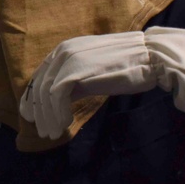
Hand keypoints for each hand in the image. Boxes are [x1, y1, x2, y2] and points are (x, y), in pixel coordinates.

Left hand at [19, 31, 156, 139]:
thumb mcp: (92, 74)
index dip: (33, 100)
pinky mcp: (75, 70)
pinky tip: (66, 124)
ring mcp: (67, 59)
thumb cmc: (127, 67)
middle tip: (44, 132)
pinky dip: (58, 113)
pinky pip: (56, 96)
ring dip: (48, 117)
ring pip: (45, 94)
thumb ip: (74, 84)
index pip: (40, 77)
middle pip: (39, 87)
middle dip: (39, 113)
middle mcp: (62, 51)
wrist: (151, 57)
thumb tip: (57, 103)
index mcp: (64, 49)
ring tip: (54, 133)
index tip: (33, 118)